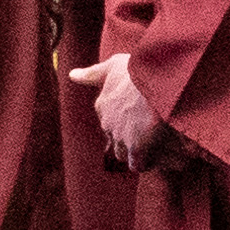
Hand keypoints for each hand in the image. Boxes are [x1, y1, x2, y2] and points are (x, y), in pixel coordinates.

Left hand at [69, 51, 159, 168]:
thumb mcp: (113, 65)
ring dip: (134, 153)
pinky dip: (146, 163)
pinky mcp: (136, 148)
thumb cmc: (135, 71)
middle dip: (126, 139)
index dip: (120, 121)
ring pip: (122, 154)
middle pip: (114, 139)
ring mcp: (121, 137)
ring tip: (152, 149)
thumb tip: (72, 75)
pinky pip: (137, 164)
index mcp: (103, 105)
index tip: (133, 117)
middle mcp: (108, 123)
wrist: (152, 82)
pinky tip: (157, 159)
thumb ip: (93, 73)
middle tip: (145, 134)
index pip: (107, 119)